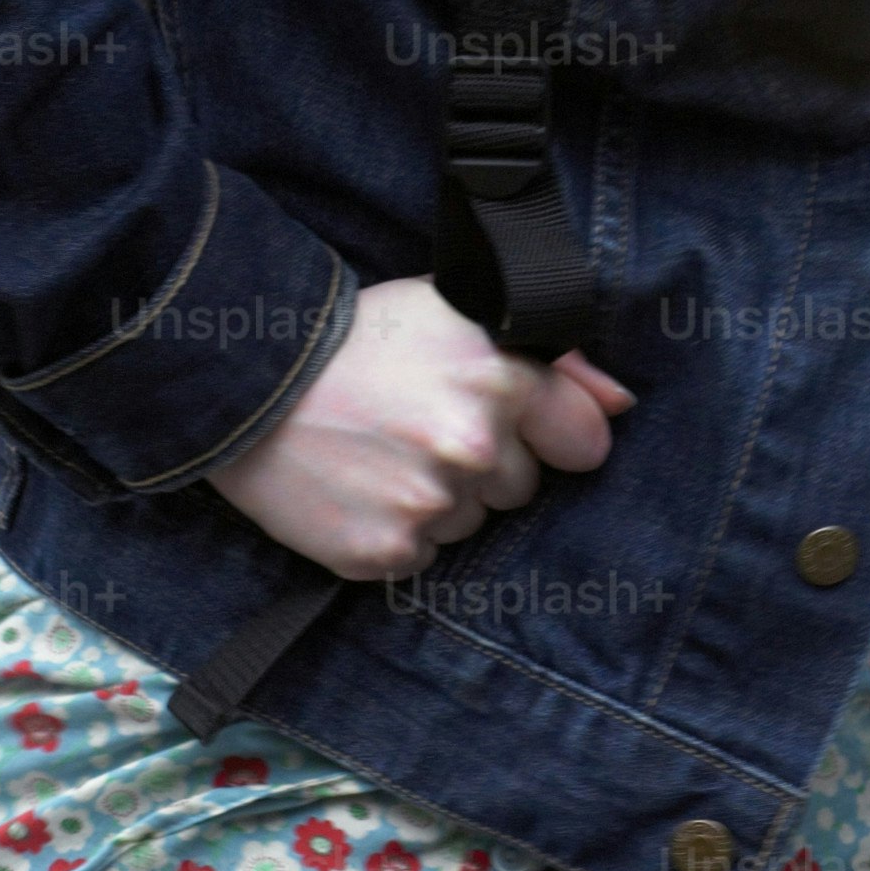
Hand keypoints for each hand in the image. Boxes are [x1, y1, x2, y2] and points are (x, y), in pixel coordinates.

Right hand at [202, 275, 635, 580]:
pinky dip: (394, 533)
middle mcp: (472, 446)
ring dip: (438, 500)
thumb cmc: (358, 339)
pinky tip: (359, 489)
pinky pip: (419, 557)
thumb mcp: (455, 313)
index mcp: (499, 379)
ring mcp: (428, 505)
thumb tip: (621, 403)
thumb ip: (553, 359)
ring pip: (469, 525)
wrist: (248, 383)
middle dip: (484, 466)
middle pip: (521, 488)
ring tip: (382, 454)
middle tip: (419, 427)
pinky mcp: (384, 553)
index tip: (511, 426)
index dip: (547, 434)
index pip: (583, 441)